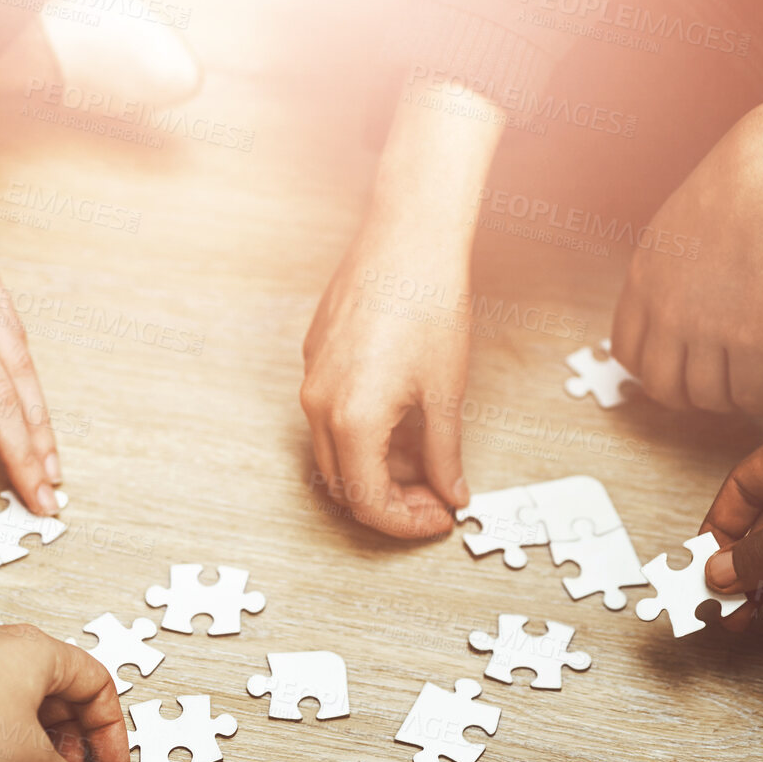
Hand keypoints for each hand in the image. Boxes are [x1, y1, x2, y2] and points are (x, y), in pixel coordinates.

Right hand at [299, 82, 504, 538]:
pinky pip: (331, 417)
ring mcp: (312, 381)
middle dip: (390, 502)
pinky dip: (364, 436)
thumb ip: (444, 454)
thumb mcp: (446, 392)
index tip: (439, 519)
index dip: (406, 524)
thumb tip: (451, 493)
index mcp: (352, 420)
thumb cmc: (429, 304)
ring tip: (425, 460)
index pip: (369, 504)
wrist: (407, 237)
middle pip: (345, 486)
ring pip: (335, 454)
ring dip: (377, 470)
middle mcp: (319, 406)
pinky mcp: (315, 359)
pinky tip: (404, 422)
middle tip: (435, 499)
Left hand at [610, 79, 762, 414]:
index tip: (670, 373)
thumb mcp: (671, 230)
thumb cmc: (732, 190)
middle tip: (705, 396)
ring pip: (704, 396)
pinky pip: (746, 391)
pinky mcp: (750, 337)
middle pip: (660, 385)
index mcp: (641, 284)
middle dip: (683, 399)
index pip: (626, 352)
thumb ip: (663, 271)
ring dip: (725, 405)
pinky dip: (757, 403)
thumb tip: (672, 298)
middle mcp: (665, 313)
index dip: (646, 371)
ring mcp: (705, 328)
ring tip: (745, 397)